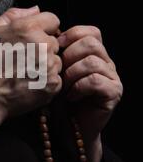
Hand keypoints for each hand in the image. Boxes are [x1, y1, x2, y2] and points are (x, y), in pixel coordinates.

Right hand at [0, 5, 61, 118]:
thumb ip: (15, 14)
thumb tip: (36, 9)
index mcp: (29, 28)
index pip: (53, 20)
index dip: (44, 29)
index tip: (33, 40)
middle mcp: (42, 45)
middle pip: (55, 42)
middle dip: (44, 49)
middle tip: (25, 60)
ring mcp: (49, 66)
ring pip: (56, 61)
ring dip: (46, 66)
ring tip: (25, 73)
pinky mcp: (52, 84)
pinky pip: (56, 79)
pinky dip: (46, 82)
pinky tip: (29, 84)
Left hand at [58, 26, 122, 143]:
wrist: (67, 130)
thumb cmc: (57, 100)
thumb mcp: (54, 72)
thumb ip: (56, 53)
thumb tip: (48, 34)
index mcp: (94, 55)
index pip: (91, 32)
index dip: (72, 34)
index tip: (56, 46)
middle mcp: (106, 63)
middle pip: (91, 42)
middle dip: (69, 55)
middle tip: (58, 72)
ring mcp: (112, 78)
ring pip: (92, 61)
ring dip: (72, 73)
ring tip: (63, 87)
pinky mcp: (113, 93)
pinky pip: (95, 80)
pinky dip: (78, 87)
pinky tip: (71, 96)